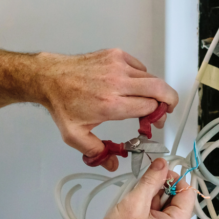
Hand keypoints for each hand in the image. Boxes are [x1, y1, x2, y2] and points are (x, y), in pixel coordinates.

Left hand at [40, 49, 179, 170]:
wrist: (50, 78)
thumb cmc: (63, 104)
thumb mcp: (75, 136)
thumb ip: (97, 152)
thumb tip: (113, 164)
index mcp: (110, 104)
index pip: (149, 108)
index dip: (155, 118)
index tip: (151, 124)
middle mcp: (117, 83)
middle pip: (159, 89)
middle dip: (168, 102)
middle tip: (165, 110)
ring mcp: (118, 66)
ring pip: (152, 78)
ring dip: (155, 91)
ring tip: (148, 100)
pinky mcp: (116, 55)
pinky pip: (140, 67)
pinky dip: (142, 77)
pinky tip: (132, 86)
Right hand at [81, 159, 195, 218]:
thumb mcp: (134, 203)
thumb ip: (151, 180)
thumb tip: (161, 165)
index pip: (188, 193)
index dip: (173, 178)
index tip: (158, 172)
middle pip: (177, 202)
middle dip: (159, 191)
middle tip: (139, 191)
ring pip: (166, 212)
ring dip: (151, 202)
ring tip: (132, 206)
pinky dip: (147, 214)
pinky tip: (132, 215)